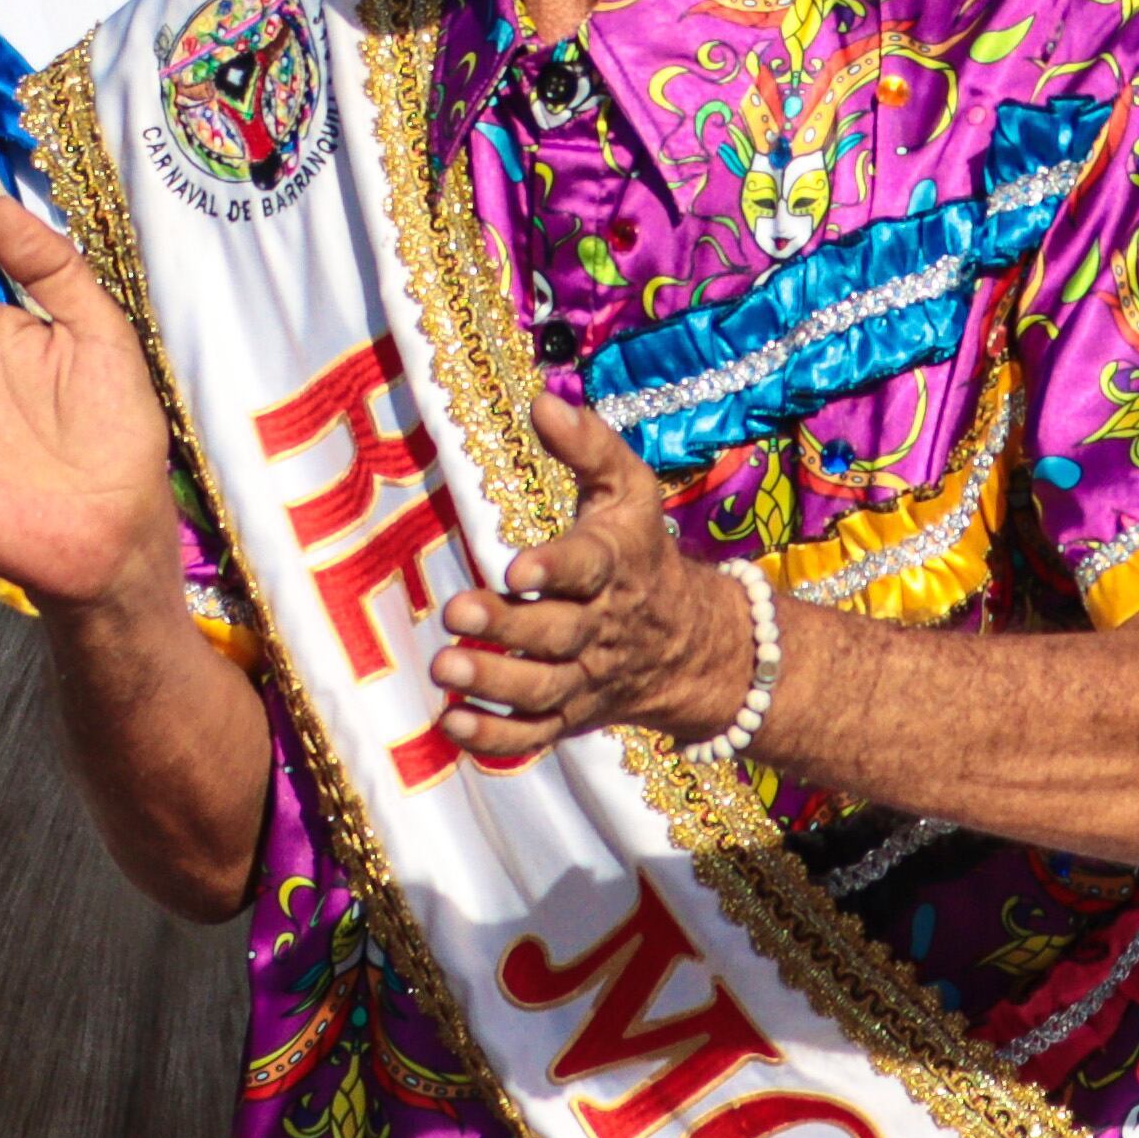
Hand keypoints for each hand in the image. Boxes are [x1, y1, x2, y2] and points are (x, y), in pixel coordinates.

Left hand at [429, 390, 759, 755]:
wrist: (693, 643)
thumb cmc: (641, 551)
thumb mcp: (629, 490)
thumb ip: (587, 446)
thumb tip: (542, 399)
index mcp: (615, 566)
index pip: (589, 568)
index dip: (555, 570)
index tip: (516, 569)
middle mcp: (601, 627)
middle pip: (557, 634)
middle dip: (508, 627)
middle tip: (457, 612)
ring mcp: (586, 677)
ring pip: (542, 688)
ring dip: (494, 682)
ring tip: (445, 667)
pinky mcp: (571, 714)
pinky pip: (536, 735)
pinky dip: (497, 738)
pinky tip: (453, 724)